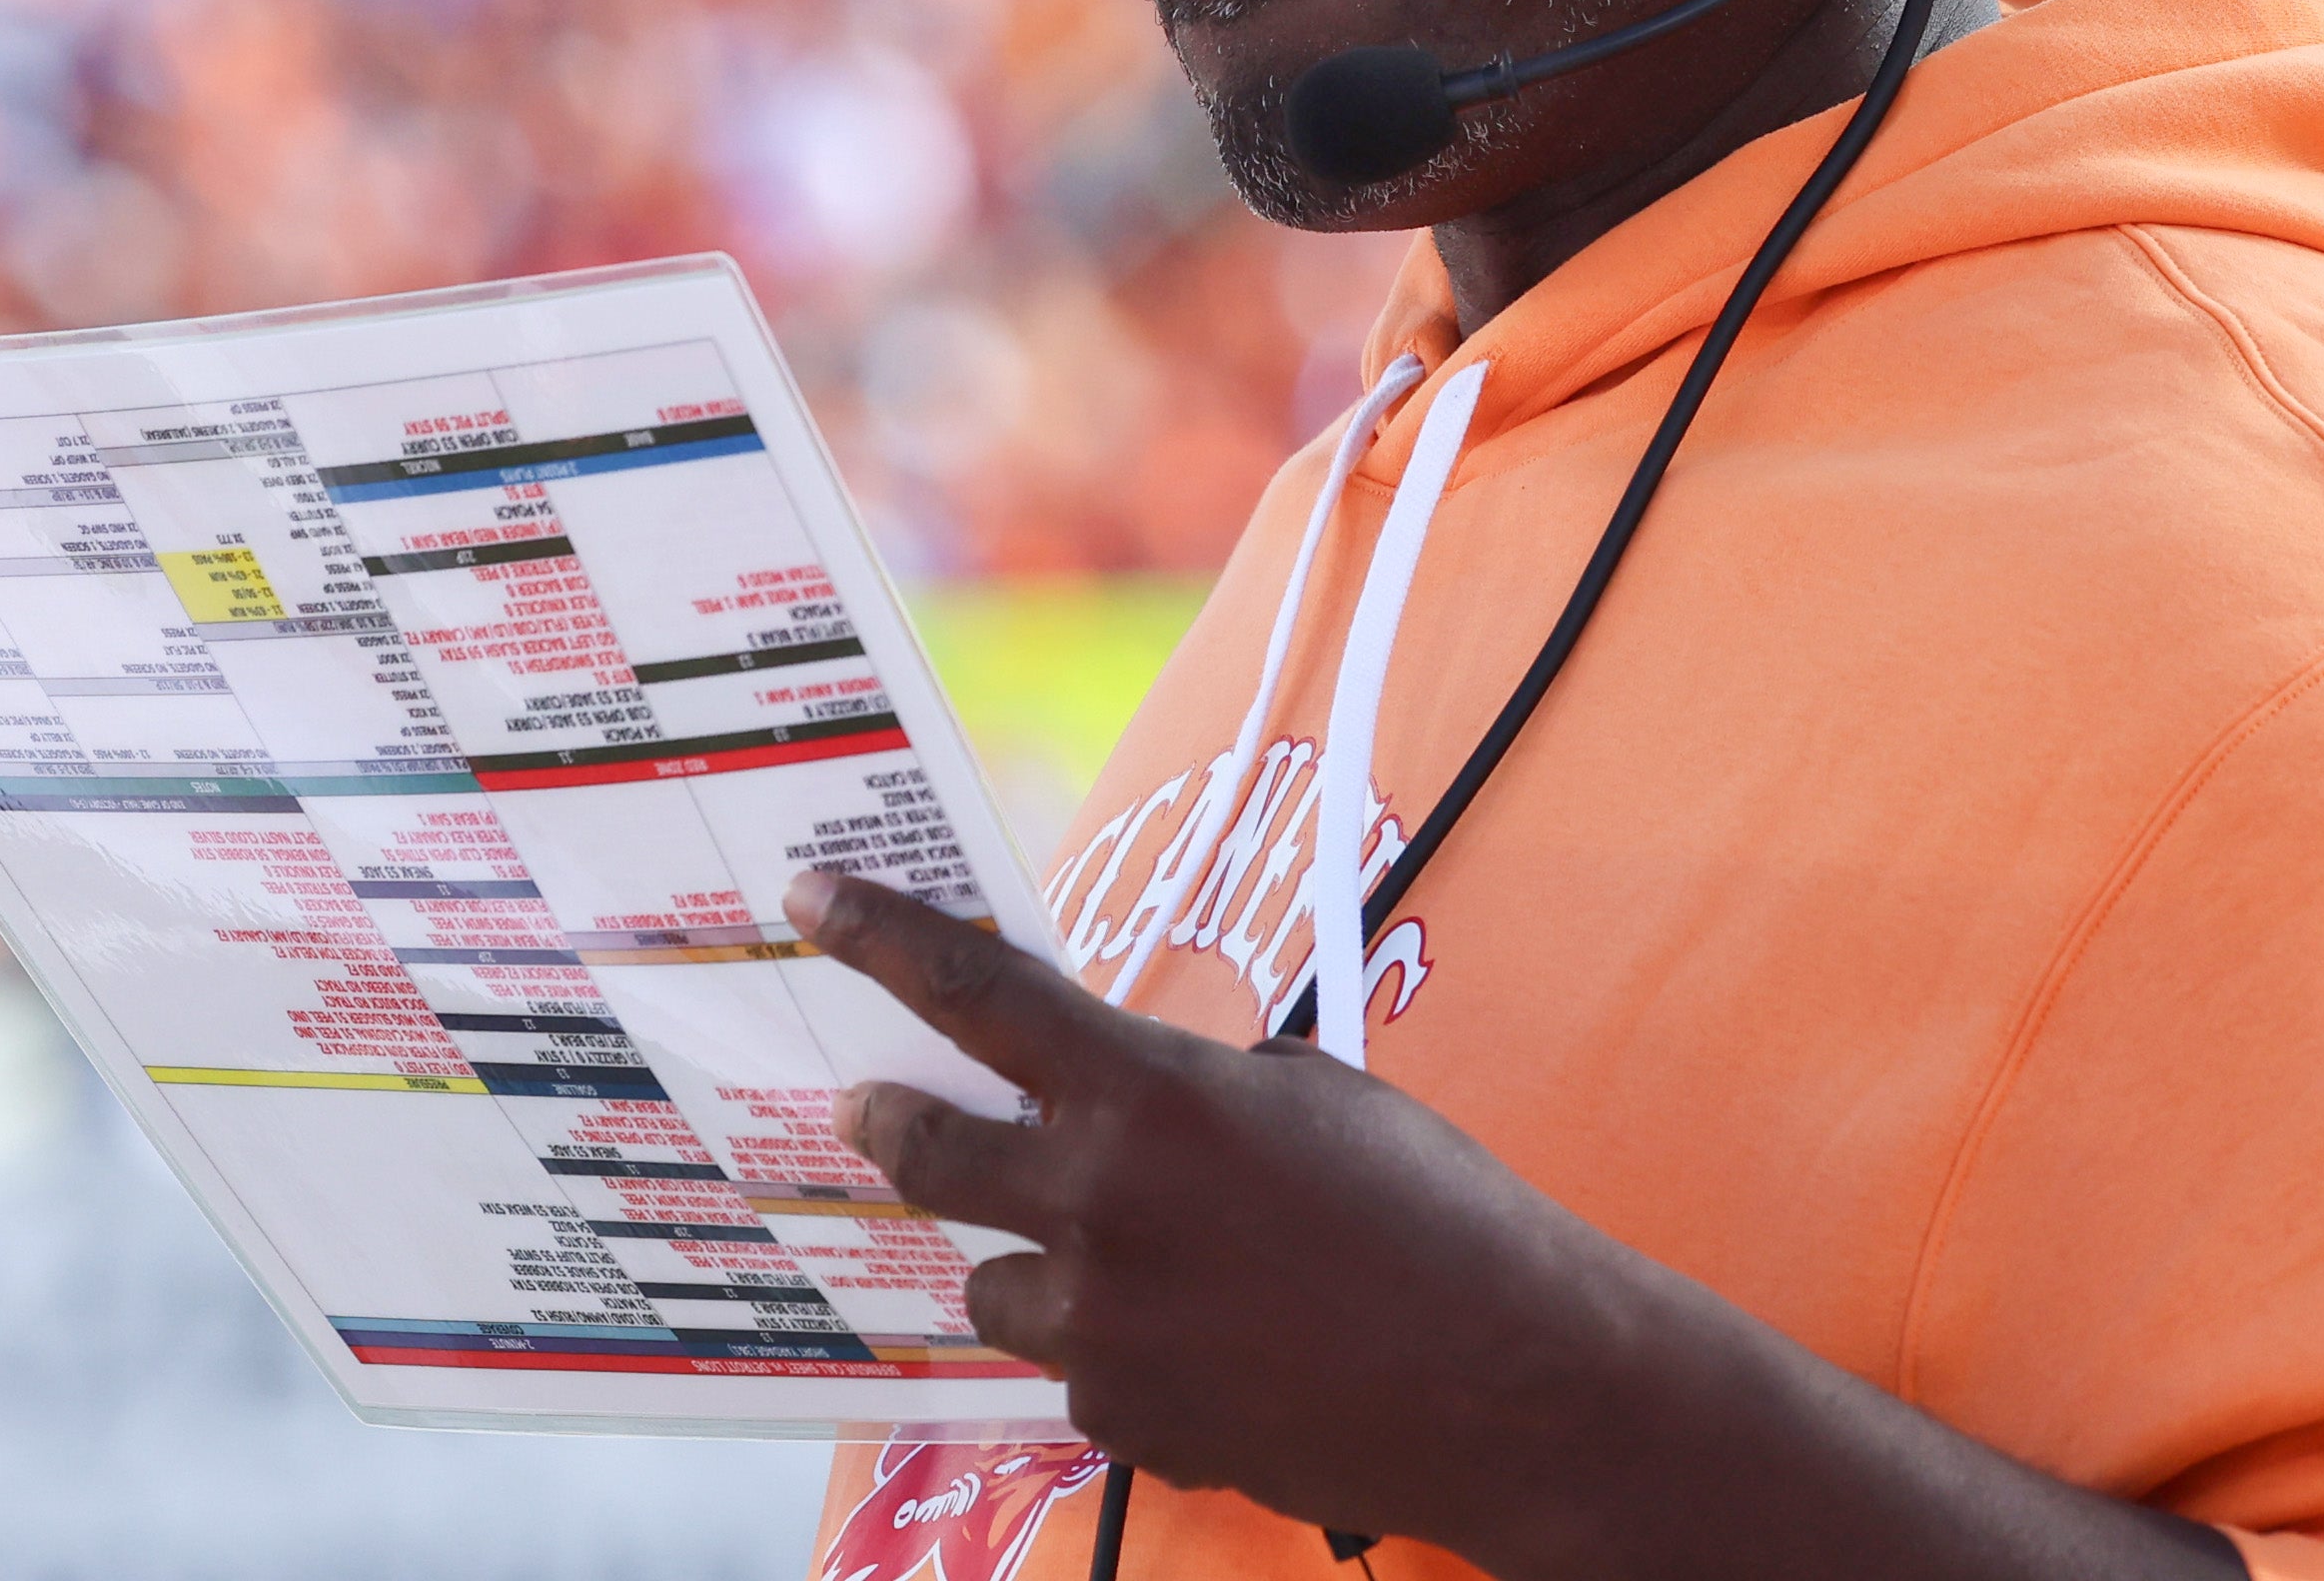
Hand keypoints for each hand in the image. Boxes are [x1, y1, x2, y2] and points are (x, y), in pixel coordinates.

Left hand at [786, 871, 2241, 1580]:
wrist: (1512, 1384)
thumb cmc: (1436, 1216)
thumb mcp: (1313, 1099)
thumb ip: (1194, 1087)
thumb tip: (1124, 1097)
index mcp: (1150, 1095)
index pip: (972, 993)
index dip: (879, 936)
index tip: (811, 902)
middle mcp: (1099, 1207)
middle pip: (920, 1151)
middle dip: (888, 1120)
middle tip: (876, 1105)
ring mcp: (1101, 1328)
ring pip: (994, 1280)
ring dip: (1032, 1259)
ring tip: (1131, 1261)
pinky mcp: (1125, 1422)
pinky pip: (1075, 1370)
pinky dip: (1114, 1349)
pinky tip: (1208, 1344)